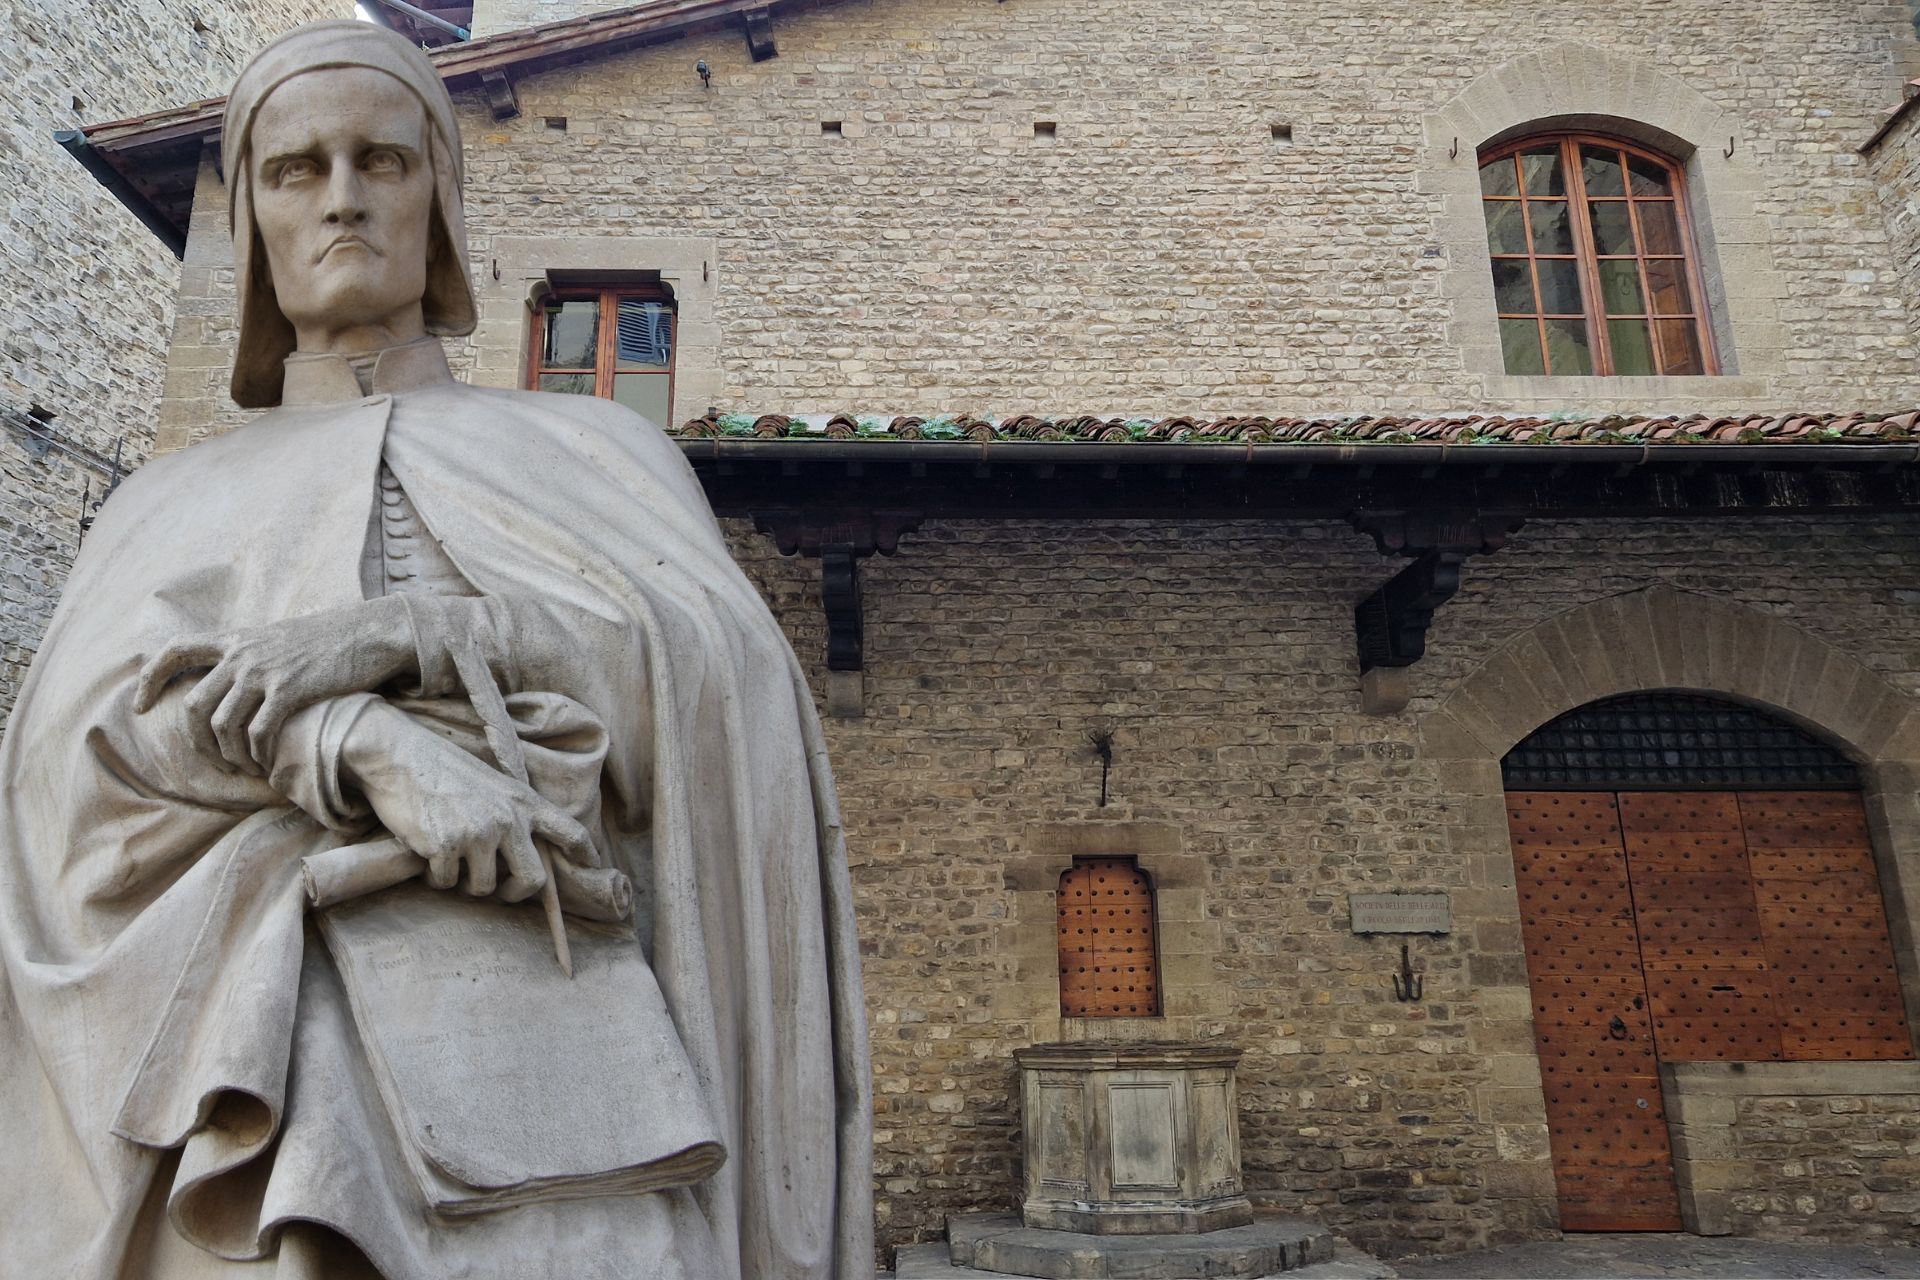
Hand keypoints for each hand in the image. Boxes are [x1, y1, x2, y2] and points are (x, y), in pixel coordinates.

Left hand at [134, 597, 413, 775]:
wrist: (370, 632)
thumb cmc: (331, 640)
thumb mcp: (280, 637)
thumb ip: (252, 653)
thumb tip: (234, 683)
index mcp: (236, 639)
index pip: (174, 651)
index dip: (149, 679)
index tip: (141, 705)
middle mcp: (242, 654)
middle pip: (194, 705)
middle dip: (198, 742)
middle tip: (215, 761)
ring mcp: (264, 672)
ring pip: (222, 725)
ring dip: (229, 755)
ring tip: (245, 767)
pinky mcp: (289, 691)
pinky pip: (257, 733)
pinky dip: (256, 754)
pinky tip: (266, 763)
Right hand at [340, 701, 594, 902]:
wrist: (400, 754)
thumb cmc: (443, 770)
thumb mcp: (493, 784)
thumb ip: (513, 814)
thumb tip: (524, 854)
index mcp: (524, 801)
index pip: (570, 831)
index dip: (585, 855)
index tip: (593, 868)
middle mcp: (508, 819)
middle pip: (533, 880)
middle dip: (515, 893)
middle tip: (500, 890)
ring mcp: (479, 832)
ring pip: (484, 887)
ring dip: (465, 882)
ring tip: (451, 857)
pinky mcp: (447, 845)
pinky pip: (447, 883)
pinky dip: (436, 876)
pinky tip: (428, 851)